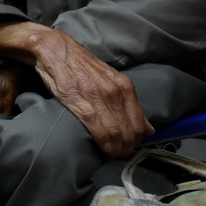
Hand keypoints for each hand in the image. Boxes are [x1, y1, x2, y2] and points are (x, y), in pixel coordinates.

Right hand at [21, 27, 153, 157]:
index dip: (136, 142)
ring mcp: (95, 95)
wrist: (56, 49)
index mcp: (124, 86)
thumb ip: (130, 104)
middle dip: (126, 148)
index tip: (129, 149)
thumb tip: (150, 129)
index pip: (139, 123)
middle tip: (120, 156)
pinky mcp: (76, 99)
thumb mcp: (112, 80)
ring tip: (111, 155)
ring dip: (115, 148)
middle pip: (128, 130)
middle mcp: (113, 90)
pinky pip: (95, 125)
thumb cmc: (83, 66)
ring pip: (114, 130)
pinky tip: (103, 148)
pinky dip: (101, 141)